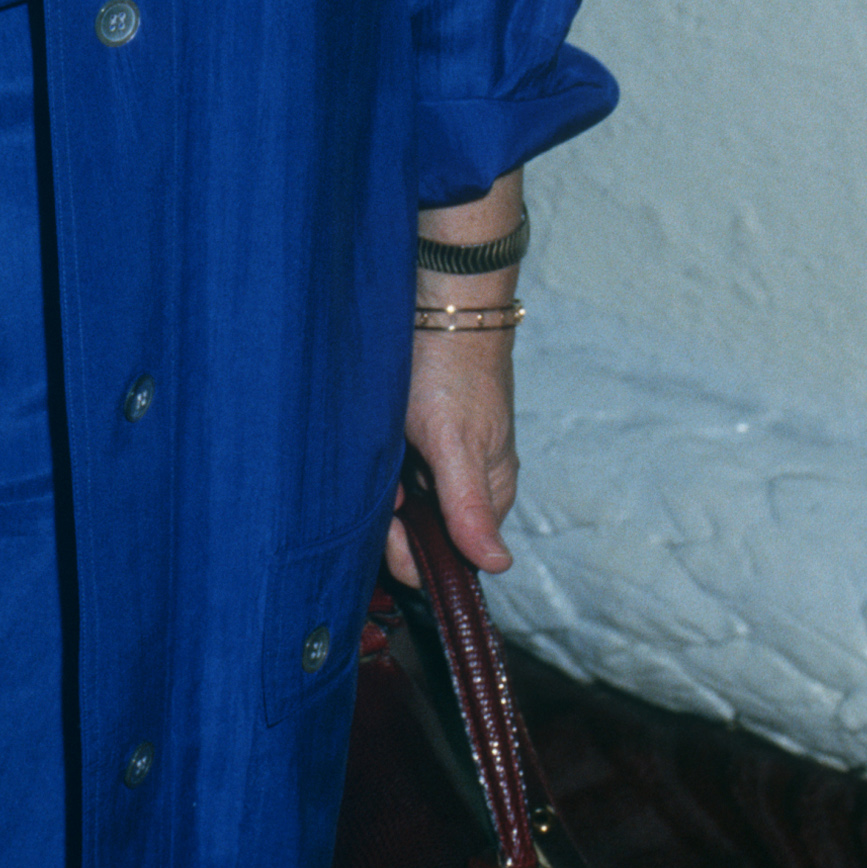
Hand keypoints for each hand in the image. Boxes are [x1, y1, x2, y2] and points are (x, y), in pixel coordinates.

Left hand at [387, 321, 518, 585]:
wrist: (438, 302)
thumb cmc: (453, 368)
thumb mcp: (456, 442)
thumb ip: (469, 505)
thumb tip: (497, 565)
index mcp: (489, 494)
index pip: (450, 557)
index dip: (413, 551)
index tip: (388, 523)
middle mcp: (465, 483)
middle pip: (423, 533)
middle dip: (392, 519)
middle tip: (378, 483)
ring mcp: (439, 460)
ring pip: (403, 503)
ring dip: (381, 491)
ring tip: (374, 458)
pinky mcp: (417, 437)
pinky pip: (393, 471)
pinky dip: (377, 466)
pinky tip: (369, 447)